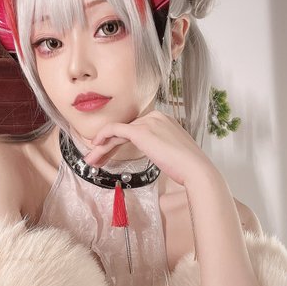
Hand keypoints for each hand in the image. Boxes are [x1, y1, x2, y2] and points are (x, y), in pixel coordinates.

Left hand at [84, 111, 215, 186]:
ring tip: (91, 160)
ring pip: (117, 132)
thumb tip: (155, 152)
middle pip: (124, 130)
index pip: (133, 129)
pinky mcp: (141, 131)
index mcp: (163, 119)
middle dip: (107, 145)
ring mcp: (148, 122)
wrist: (195, 169)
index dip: (117, 142)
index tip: (108, 155)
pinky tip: (96, 145)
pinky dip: (103, 136)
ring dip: (102, 146)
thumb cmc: (187, 166)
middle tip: (96, 158)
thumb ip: (160, 147)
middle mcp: (155, 116)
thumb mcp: (172, 151)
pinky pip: (115, 129)